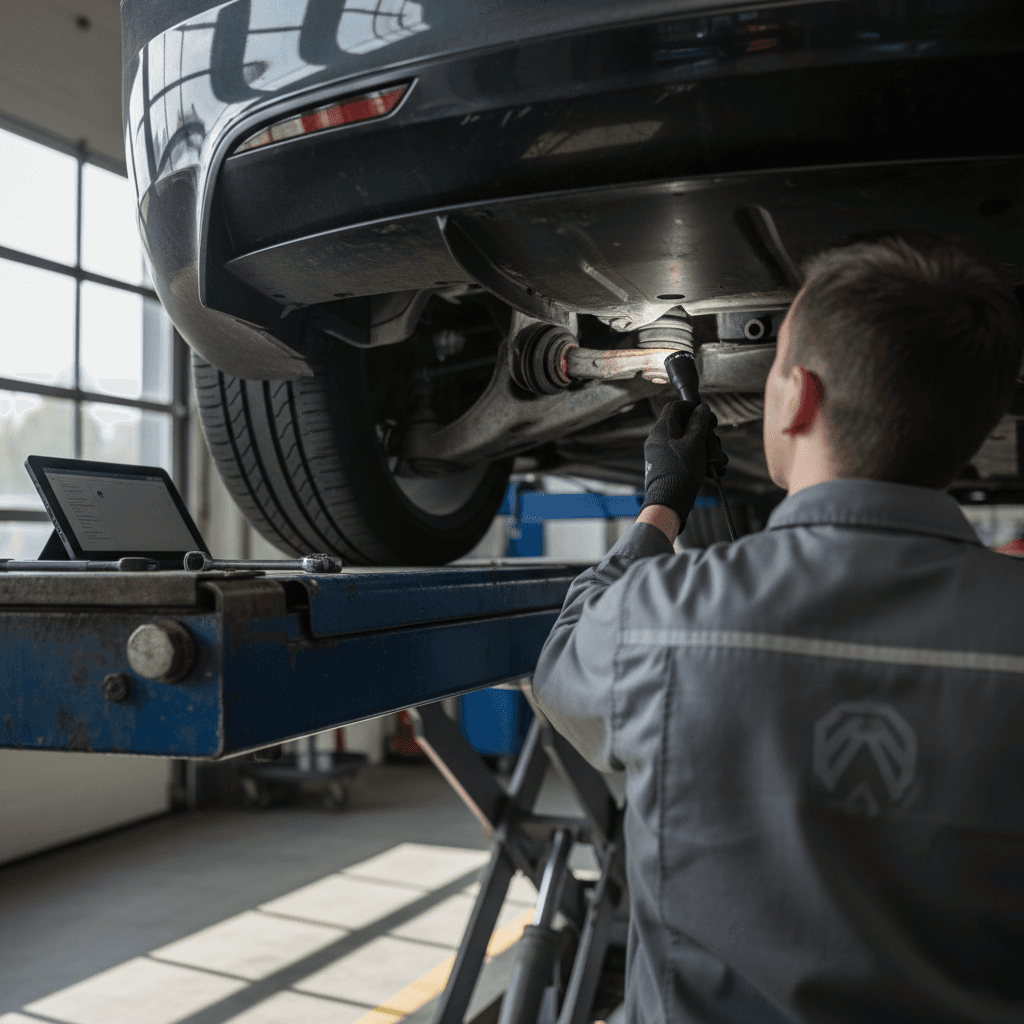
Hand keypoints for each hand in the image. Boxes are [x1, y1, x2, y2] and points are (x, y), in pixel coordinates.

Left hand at [640, 403, 726, 523]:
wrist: (669, 500)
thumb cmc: (682, 470)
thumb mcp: (696, 442)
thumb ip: (699, 422)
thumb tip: (701, 408)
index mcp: (662, 428)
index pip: (675, 407)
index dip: (691, 407)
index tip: (706, 417)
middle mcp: (657, 439)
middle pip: (682, 425)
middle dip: (702, 431)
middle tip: (713, 440)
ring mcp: (660, 453)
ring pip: (685, 442)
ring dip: (703, 447)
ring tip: (716, 459)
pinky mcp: (664, 465)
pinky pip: (681, 455)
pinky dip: (696, 458)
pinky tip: (710, 468)